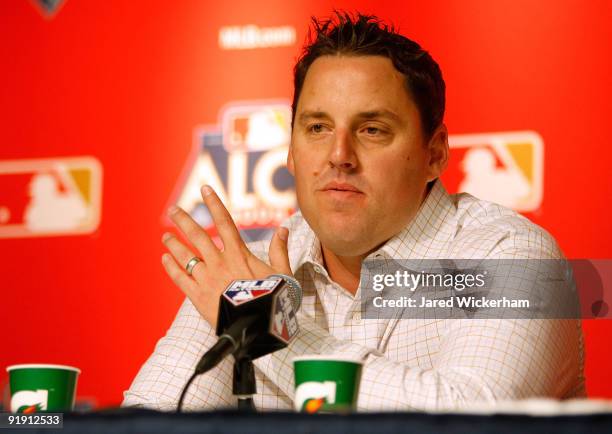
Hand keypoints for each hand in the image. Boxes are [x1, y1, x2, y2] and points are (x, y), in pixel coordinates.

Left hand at [161, 185, 291, 326]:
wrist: (257, 326)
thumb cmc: (272, 300)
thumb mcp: (282, 273)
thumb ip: (279, 251)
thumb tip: (283, 229)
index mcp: (239, 254)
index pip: (224, 222)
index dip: (214, 204)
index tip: (205, 189)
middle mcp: (219, 262)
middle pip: (198, 235)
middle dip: (184, 221)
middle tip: (174, 210)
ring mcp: (207, 278)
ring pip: (185, 256)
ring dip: (174, 244)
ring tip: (165, 236)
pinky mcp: (198, 297)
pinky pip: (180, 278)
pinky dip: (171, 268)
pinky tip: (165, 259)